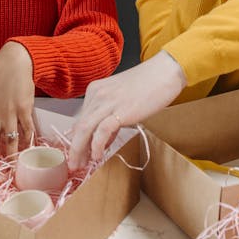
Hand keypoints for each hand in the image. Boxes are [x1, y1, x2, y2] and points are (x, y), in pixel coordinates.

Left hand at [67, 51, 185, 170]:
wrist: (165, 72)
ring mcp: (108, 102)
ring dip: (79, 150)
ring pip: (84, 129)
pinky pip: (102, 131)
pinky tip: (98, 156)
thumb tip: (102, 141)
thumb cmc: (148, 85)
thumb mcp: (121, 99)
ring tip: (80, 166)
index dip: (76, 140)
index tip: (77, 154)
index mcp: (95, 90)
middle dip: (74, 149)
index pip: (80, 119)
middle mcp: (97, 95)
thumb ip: (110, 117)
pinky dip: (97, 146)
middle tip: (73, 165)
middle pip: (78, 126)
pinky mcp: (120, 110)